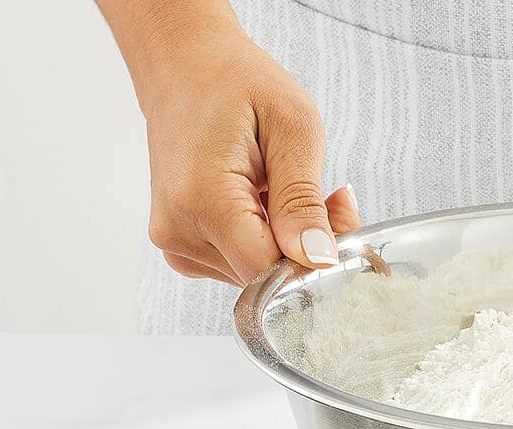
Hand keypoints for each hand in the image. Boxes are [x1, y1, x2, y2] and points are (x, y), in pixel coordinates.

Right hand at [116, 11, 359, 285]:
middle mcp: (178, 229)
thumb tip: (318, 258)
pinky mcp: (180, 244)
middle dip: (306, 247)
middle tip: (329, 196)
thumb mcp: (292, 127)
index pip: (269, 271)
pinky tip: (268, 201)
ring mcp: (174, 241)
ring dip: (287, 243)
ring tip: (289, 187)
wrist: (184, 69)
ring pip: (254, 274)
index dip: (314, 258)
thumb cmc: (236, 84)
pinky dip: (264, 241)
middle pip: (264, 276)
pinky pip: (237, 263)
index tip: (338, 217)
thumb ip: (303, 200)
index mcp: (202, 199)